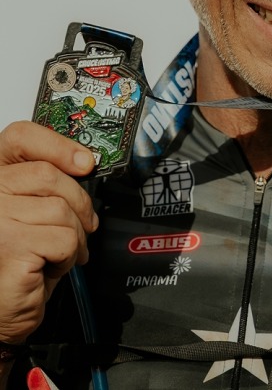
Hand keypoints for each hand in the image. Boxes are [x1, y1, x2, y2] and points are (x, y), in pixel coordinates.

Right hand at [0, 121, 97, 343]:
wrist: (0, 312)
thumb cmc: (18, 262)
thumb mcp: (33, 212)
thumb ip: (47, 184)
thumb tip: (84, 162)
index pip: (20, 138)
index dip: (57, 144)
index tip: (84, 162)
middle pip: (49, 174)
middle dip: (78, 202)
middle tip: (84, 224)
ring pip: (61, 208)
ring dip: (74, 235)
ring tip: (60, 253)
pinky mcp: (9, 245)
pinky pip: (64, 238)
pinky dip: (69, 256)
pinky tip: (50, 267)